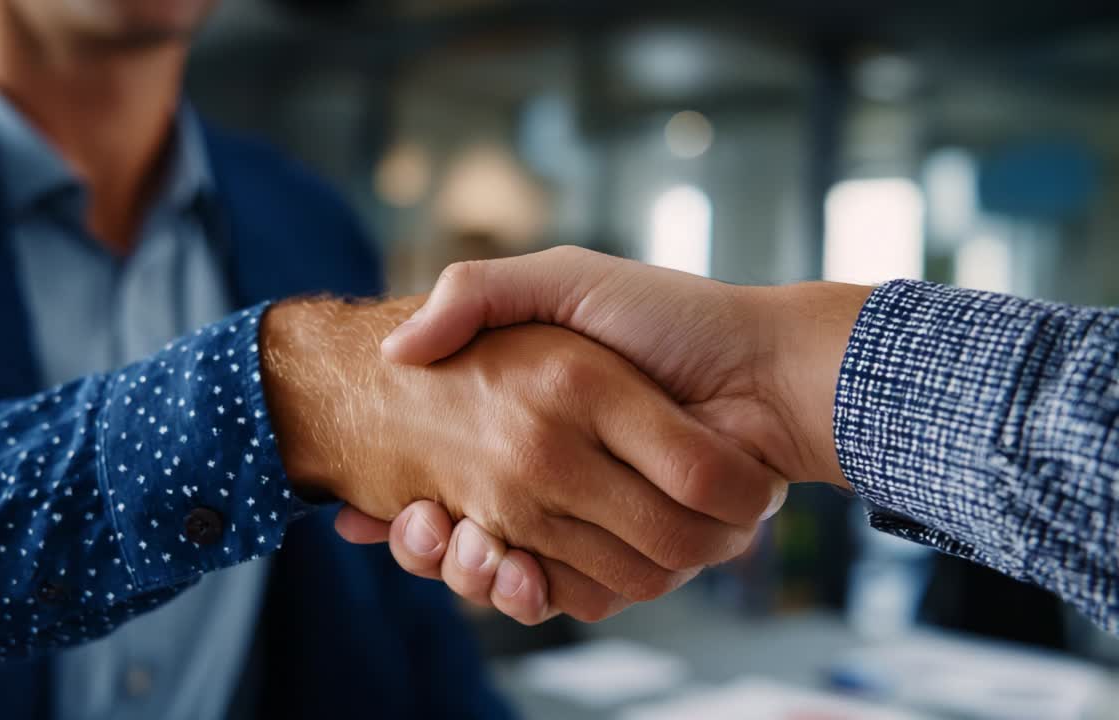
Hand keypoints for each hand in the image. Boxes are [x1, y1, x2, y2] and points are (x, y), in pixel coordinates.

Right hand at [340, 247, 868, 620]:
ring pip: (505, 576)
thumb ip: (475, 294)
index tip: (361, 509)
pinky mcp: (633, 557)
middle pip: (465, 540)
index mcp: (536, 426)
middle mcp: (557, 479)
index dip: (403, 504)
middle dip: (432, 547)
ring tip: (461, 542)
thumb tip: (394, 350)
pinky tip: (514, 567)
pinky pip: (569, 595)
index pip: (445, 475)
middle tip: (419, 526)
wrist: (768, 371)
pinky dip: (535, 594)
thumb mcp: (560, 283)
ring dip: (472, 574)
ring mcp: (593, 521)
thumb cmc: (669, 317)